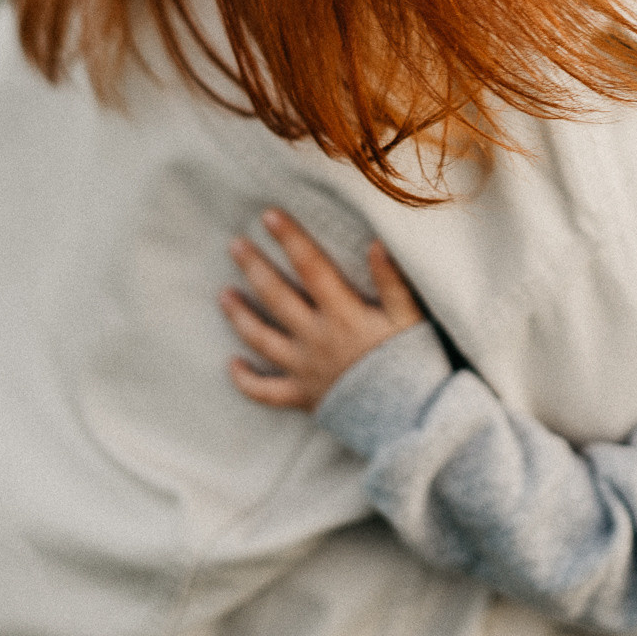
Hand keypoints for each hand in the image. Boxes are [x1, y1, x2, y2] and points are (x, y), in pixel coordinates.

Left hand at [221, 208, 423, 411]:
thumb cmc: (413, 364)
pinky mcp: (303, 397)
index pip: (311, 267)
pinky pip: (266, 392)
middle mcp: (316, 338)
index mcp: (343, 314)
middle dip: (254, 268)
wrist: (410, 420)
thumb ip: (392, 281)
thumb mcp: (409, 318)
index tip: (268, 216)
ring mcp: (305, 369)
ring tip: (223, 294)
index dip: (290, 239)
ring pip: (262, 339)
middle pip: (277, 297)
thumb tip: (377, 242)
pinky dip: (246, 380)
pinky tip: (232, 364)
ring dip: (239, 316)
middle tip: (234, 245)